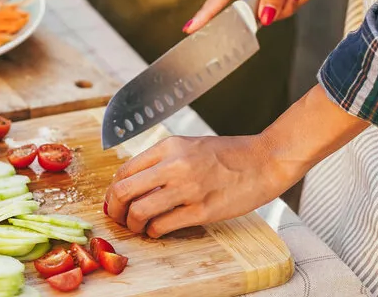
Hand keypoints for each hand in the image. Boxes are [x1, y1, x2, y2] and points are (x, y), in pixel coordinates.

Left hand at [103, 135, 294, 237]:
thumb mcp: (189, 146)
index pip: (124, 171)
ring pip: (139, 212)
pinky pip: (162, 226)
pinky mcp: (202, 211)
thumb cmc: (229, 155)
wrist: (264, 161)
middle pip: (123, 192)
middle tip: (120, 218)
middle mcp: (175, 165)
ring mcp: (188, 189)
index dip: (113, 191)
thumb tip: (134, 182)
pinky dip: (154, 232)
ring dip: (133, 225)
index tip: (115, 201)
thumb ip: (162, 160)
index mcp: (169, 147)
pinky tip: (158, 230)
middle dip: (115, 210)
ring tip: (139, 227)